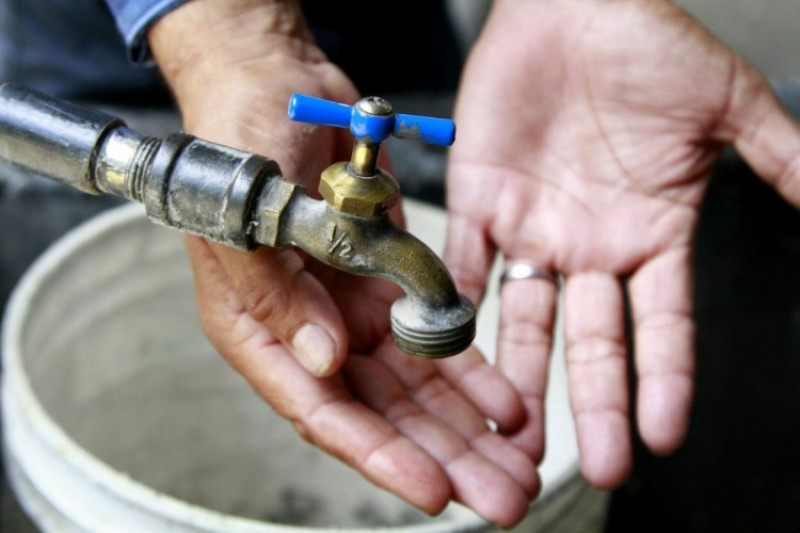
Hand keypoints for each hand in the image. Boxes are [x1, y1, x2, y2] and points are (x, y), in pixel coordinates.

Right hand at [149, 0, 537, 525]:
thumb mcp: (244, 218)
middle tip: (502, 497)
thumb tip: (324, 363)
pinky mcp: (388, 282)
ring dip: (469, 426)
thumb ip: (277, 297)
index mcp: (263, 330)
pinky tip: (510, 400)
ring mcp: (353, 310)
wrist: (274, 85)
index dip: (380, 456)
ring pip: (418, 387)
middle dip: (444, 457)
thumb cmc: (240, 145)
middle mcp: (311, 332)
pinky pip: (436, 336)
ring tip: (520, 462)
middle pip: (383, 415)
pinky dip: (473, 369)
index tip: (433, 491)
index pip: (323, 412)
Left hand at [446, 0, 799, 487]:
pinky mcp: (480, 203)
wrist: (572, 7)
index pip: (663, 325)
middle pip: (593, 341)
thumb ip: (782, 159)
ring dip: (519, 375)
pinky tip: (453, 353)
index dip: (664, 379)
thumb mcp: (727, 106)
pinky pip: (465, 264)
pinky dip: (455, 306)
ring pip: (524, 319)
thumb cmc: (649, 47)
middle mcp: (590, 246)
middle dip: (592, 402)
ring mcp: (533, 230)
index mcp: (651, 234)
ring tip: (513, 432)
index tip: (662, 433)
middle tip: (594, 464)